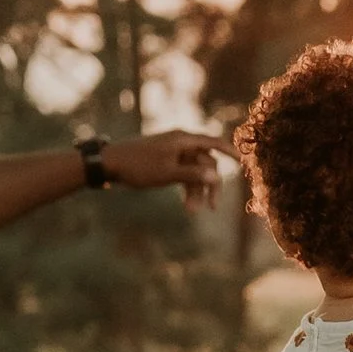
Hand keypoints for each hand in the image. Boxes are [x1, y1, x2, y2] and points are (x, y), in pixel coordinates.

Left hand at [98, 129, 233, 214]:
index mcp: (183, 139)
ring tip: (191, 212)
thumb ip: (193, 175)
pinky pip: (182, 172)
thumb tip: (216, 177)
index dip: (230, 152)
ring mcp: (172, 151)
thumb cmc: (138, 166)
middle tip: (211, 208)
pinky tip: (185, 203)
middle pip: (205, 162)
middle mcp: (180, 142)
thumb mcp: (168, 173)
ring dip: (195, 190)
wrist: (109, 163)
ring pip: (193, 170)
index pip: (214, 142)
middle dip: (208, 185)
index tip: (243, 162)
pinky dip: (185, 186)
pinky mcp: (164, 160)